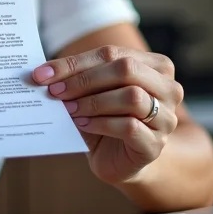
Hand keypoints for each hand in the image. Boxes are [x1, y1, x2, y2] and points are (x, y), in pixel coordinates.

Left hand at [33, 46, 183, 185]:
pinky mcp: (156, 144)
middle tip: (55, 91)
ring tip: (70, 109)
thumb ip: (78, 78)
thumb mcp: (94, 93)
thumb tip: (45, 72)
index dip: (76, 63)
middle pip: (127, 69)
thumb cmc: (107, 119)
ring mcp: (166, 117)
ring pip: (132, 96)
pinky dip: (102, 123)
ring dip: (94, 102)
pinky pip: (129, 126)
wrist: (121, 160)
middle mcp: (169, 88)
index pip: (112, 53)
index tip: (43, 74)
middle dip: (85, 80)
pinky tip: (84, 125)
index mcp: (156, 66)